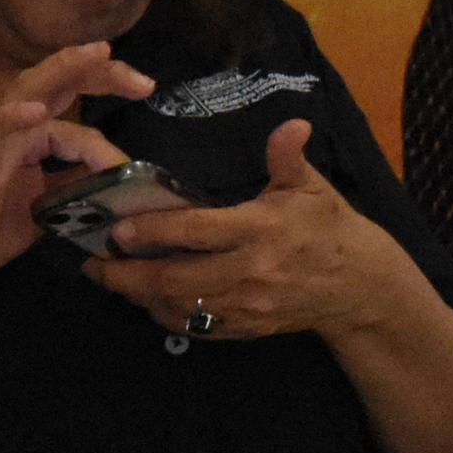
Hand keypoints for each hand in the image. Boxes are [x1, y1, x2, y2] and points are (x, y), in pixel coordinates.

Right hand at [0, 43, 143, 299]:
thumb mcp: (47, 204)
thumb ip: (75, 182)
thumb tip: (115, 177)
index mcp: (29, 132)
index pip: (72, 96)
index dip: (109, 88)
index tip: (147, 90)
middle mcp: (10, 126)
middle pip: (55, 81)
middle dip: (100, 70)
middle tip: (143, 78)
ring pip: (28, 91)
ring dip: (63, 71)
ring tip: (97, 54)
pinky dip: (13, 118)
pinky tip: (35, 111)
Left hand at [87, 121, 423, 342]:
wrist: (359, 286)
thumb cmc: (329, 228)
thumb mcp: (312, 188)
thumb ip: (289, 158)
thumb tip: (292, 125)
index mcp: (263, 229)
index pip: (198, 231)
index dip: (154, 230)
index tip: (118, 229)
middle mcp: (251, 271)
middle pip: (176, 278)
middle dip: (127, 275)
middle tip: (93, 263)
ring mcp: (248, 304)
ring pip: (180, 306)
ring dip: (140, 296)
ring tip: (110, 280)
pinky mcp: (247, 327)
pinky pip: (197, 326)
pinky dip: (166, 316)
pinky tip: (148, 300)